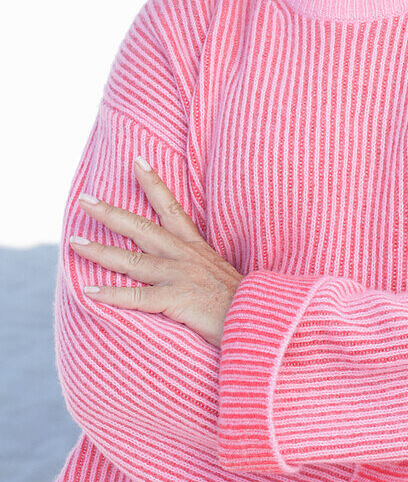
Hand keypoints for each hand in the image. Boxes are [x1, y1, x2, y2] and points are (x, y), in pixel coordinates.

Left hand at [68, 156, 242, 347]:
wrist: (259, 320)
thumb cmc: (241, 302)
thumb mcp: (219, 274)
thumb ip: (198, 266)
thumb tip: (183, 266)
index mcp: (195, 247)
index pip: (171, 208)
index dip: (153, 184)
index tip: (137, 161)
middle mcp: (184, 256)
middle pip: (141, 228)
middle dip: (110, 213)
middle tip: (84, 200)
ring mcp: (179, 276)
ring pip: (132, 260)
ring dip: (100, 251)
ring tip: (73, 242)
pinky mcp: (177, 299)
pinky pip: (137, 297)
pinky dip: (112, 294)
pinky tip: (90, 291)